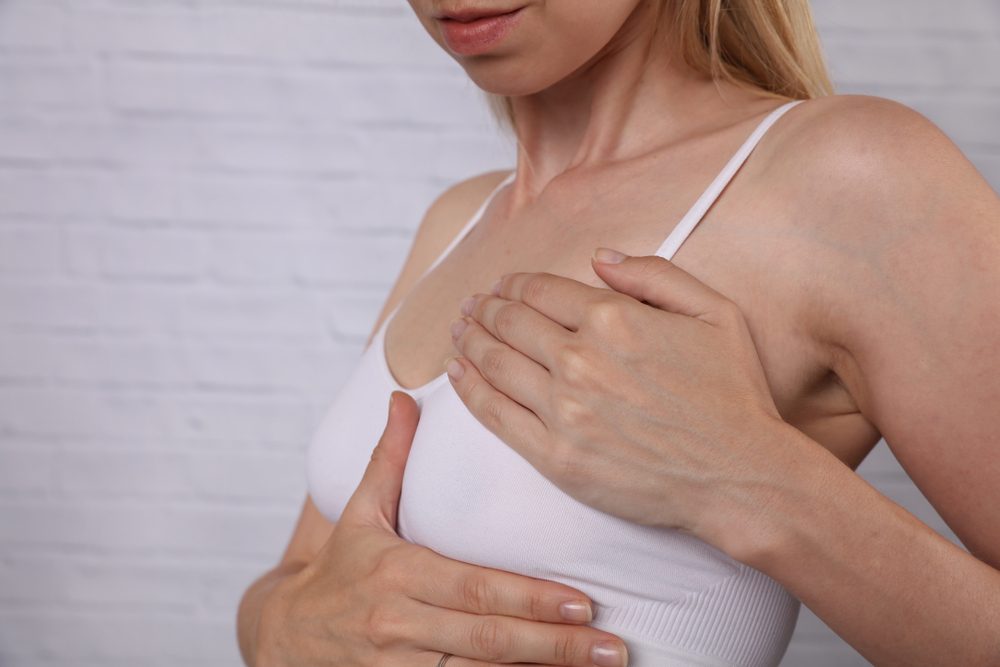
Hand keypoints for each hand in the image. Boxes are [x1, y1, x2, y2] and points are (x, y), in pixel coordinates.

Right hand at [256, 390, 630, 666]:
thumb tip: (404, 396)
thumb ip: (389, 458)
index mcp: (398, 573)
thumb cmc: (339, 569)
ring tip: (597, 666)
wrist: (286, 635)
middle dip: (554, 643)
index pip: (474, 587)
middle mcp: (399, 624)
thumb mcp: (360, 513)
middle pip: (488, 638)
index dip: (530, 598)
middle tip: (612, 644)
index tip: (583, 601)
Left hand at [445, 248, 792, 539]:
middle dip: (484, 308)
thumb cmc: (733, 394)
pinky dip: (467, 388)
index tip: (502, 286)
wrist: (739, 476)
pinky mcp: (555, 456)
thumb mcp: (715, 311)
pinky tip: (456, 372)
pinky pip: (494, 414)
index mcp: (615, 319)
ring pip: (494, 363)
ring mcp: (564, 410)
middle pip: (509, 322)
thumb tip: (599, 256)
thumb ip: (655, 274)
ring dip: (469, 340)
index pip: (540, 290)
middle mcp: (581, 360)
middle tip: (471, 306)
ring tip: (459, 330)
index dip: (513, 284)